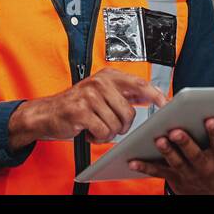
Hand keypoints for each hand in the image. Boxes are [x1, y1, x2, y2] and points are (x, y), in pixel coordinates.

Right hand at [8, 68, 167, 149]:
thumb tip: (152, 95)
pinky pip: (103, 132)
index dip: (155, 94)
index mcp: (108, 76)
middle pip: (129, 112)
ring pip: (116, 125)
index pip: (138, 84)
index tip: (166, 103)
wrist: (47, 113)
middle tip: (109, 125)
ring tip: (95, 125)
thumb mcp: (101, 92)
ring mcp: (89, 95)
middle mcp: (100, 82)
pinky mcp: (80, 110)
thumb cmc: (77, 105)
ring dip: (108, 133)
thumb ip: (125, 92)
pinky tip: (88, 130)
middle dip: (122, 126)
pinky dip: (97, 137)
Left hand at [128, 114, 213, 194]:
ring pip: (176, 162)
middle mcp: (204, 166)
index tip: (211, 119)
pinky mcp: (173, 177)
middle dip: (185, 142)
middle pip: (194, 154)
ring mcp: (188, 173)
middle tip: (176, 130)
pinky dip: (144, 167)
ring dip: (166, 151)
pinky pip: (158, 171)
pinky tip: (133, 160)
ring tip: (158, 139)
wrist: (211, 195)